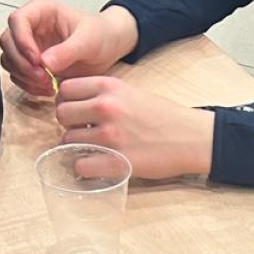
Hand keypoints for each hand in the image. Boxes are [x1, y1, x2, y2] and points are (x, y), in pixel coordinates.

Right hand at [0, 0, 137, 97]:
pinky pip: (19, 75)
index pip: (17, 20)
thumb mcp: (88, 41)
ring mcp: (29, 45)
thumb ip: (67, 51)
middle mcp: (31, 26)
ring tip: (49, 85)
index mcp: (42, 11)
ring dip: (24, 77)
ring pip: (10, 60)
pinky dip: (29, 85)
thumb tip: (44, 64)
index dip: (22, 41)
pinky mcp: (32, 63)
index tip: (37, 61)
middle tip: (43, 78)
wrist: (109, 46)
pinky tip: (48, 89)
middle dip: (22, 63)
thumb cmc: (100, 34)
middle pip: (8, 42)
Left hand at [55, 76, 213, 180]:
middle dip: (69, 124)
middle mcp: (105, 107)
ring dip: (76, 147)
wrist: (192, 137)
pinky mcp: (116, 161)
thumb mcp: (132, 92)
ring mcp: (110, 135)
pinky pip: (81, 165)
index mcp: (109, 86)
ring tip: (92, 149)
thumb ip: (104, 95)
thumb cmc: (165, 116)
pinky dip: (84, 167)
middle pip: (62, 114)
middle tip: (83, 131)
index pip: (65, 89)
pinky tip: (96, 165)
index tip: (77, 111)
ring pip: (67, 140)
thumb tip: (77, 105)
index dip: (67, 101)